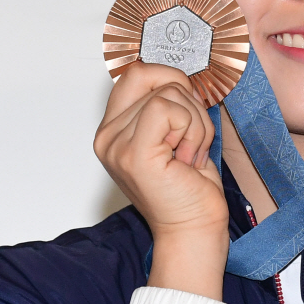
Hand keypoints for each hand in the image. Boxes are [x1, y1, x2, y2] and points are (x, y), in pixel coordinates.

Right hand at [94, 62, 227, 296]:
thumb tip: (178, 76)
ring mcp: (117, 146)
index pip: (137, 73)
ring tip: (189, 156)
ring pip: (169, 93)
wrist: (195, 230)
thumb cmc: (191, 189)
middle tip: (190, 144)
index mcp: (113, 131)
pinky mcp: (134, 154)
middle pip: (157, 80)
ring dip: (195, 124)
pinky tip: (188, 160)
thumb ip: (167, 106)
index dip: (171, 80)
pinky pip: (168, 109)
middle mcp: (107, 137)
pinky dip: (192, 130)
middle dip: (190, 107)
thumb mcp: (176, 136)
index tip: (187, 111)